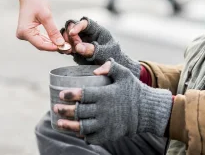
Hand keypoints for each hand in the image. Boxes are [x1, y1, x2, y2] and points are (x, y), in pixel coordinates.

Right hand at [16, 0, 64, 50]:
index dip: (54, 47)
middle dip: (54, 46)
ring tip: (65, 44)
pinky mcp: (28, 32)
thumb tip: (60, 43)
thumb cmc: (36, 1)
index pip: (41, 45)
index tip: (66, 47)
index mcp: (25, 31)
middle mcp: (23, 35)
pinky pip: (40, 38)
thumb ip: (53, 31)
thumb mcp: (46, 16)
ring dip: (52, 44)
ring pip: (41, 43)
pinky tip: (58, 40)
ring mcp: (25, 34)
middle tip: (68, 47)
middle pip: (41, 45)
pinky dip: (49, 39)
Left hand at [53, 59, 172, 144]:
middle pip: (79, 112)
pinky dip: (82, 135)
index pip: (83, 95)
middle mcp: (103, 110)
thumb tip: (96, 68)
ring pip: (82, 127)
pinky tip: (76, 132)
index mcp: (105, 95)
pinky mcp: (109, 134)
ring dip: (68, 126)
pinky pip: (92, 137)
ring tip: (59, 123)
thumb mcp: (125, 74)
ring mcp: (105, 124)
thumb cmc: (134, 90)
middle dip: (65, 110)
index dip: (70, 95)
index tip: (62, 95)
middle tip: (56, 108)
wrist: (147, 111)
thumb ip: (110, 67)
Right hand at [61, 17, 140, 76]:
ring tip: (67, 50)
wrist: (112, 67)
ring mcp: (80, 40)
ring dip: (64, 40)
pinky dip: (63, 47)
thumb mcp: (105, 53)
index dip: (77, 26)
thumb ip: (93, 50)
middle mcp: (87, 33)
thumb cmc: (112, 57)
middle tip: (71, 45)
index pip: (85, 22)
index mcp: (97, 30)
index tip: (72, 33)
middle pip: (73, 26)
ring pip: (67, 35)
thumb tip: (78, 47)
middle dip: (69, 34)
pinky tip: (64, 51)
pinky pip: (66, 44)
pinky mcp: (75, 48)